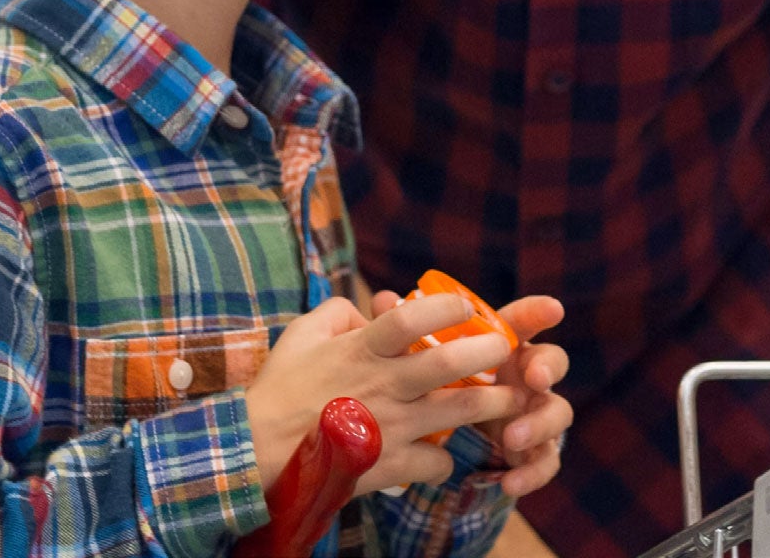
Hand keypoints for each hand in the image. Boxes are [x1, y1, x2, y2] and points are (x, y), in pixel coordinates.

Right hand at [245, 294, 518, 496]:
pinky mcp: (388, 465)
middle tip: (506, 346)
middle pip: (449, 365)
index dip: (444, 307)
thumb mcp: (302, 336)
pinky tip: (441, 454)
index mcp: (362, 349)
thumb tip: (369, 310)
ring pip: (458, 412)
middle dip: (488, 351)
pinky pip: (435, 464)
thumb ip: (339, 312)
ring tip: (513, 397)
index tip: (466, 304)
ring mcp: (389, 427)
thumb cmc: (279, 390)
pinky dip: (444, 461)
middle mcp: (383, 385)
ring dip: (493, 403)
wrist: (257, 455)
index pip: (410, 318)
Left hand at [374, 288, 572, 497]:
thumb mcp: (422, 358)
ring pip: (556, 412)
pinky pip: (545, 461)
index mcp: (504, 346)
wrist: (452, 434)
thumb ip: (408, 330)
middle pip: (551, 362)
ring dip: (539, 423)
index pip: (523, 322)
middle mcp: (527, 375)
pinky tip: (510, 482)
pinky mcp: (533, 450)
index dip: (538, 312)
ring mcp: (535, 412)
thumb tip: (379, 300)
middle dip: (548, 367)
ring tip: (512, 437)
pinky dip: (532, 472)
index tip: (552, 309)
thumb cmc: (440, 383)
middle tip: (535, 378)